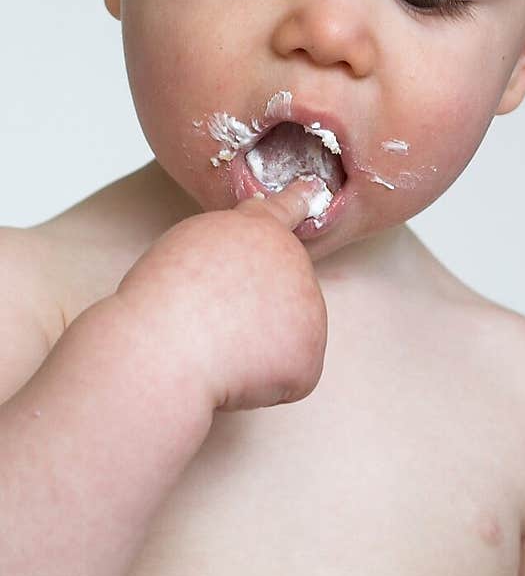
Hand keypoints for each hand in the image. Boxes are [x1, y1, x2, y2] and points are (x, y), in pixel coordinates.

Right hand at [114, 176, 328, 412]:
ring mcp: (311, 306)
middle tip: (210, 317)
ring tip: (216, 342)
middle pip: (279, 295)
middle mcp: (294, 259)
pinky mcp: (311, 356)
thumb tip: (257, 264)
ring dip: (256, 351)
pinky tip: (233, 372)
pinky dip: (262, 387)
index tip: (312, 188)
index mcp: (257, 229)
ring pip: (284, 340)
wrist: (167, 344)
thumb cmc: (161, 300)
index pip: (283, 211)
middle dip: (251, 315)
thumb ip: (231, 245)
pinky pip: (289, 379)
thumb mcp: (192, 246)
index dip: (297, 200)